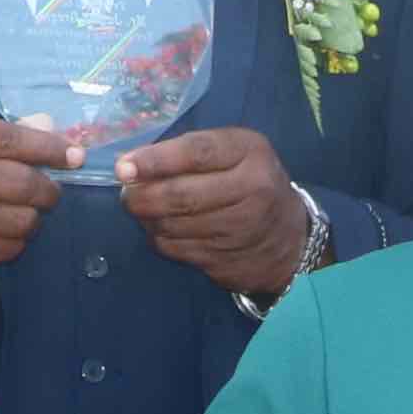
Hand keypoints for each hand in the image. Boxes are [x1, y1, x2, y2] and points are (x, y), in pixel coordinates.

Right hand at [0, 115, 76, 290]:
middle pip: (22, 184)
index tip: (74, 155)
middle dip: (48, 190)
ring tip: (19, 213)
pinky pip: (8, 250)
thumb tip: (49, 129)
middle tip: (50, 192)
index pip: (7, 139)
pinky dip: (12, 242)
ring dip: (31, 219)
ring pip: (22, 222)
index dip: (48, 147)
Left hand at [115, 127, 316, 299]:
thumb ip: (191, 152)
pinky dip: (158, 238)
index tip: (123, 167)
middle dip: (142, 196)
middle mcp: (251, 192)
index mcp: (251, 154)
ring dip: (147, 218)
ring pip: (173, 225)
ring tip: (143, 209)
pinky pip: (175, 249)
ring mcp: (240, 231)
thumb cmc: (251, 183)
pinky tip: (162, 229)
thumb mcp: (235, 152)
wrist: (289, 240)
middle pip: (181, 195)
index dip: (155, 161)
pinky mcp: (226, 261)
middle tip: (126, 193)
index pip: (197, 154)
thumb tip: (132, 166)